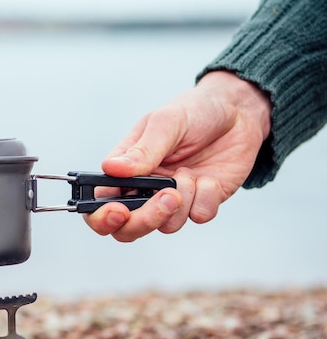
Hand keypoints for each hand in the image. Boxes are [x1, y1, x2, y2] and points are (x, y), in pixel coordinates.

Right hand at [84, 71, 271, 241]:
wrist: (239, 111)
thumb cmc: (195, 110)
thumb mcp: (166, 122)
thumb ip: (142, 150)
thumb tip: (111, 168)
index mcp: (125, 168)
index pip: (100, 201)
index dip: (101, 216)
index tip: (118, 212)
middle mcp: (144, 188)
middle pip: (127, 228)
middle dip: (144, 220)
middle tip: (168, 198)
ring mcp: (172, 199)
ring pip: (165, 226)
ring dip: (180, 203)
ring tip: (190, 174)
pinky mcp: (200, 202)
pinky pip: (198, 216)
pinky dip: (206, 198)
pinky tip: (209, 178)